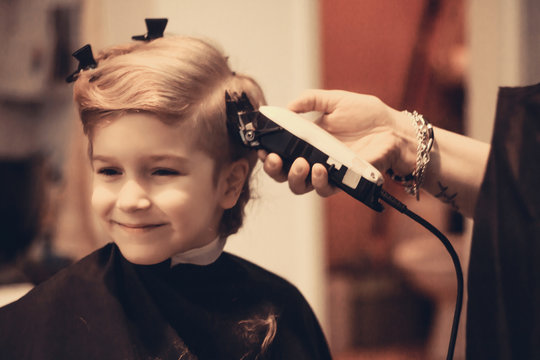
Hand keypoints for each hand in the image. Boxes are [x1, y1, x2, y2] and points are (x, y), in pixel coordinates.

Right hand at [259, 89, 415, 195]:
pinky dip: (318, 182)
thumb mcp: (335, 100)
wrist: (394, 129)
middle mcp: (313, 159)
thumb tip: (286, 107)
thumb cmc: (367, 115)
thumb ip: (310, 100)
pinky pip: (324, 190)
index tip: (261, 147)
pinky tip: (320, 168)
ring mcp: (327, 172)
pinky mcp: (342, 181)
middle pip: (283, 173)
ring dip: (293, 177)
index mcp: (307, 141)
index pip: (280, 152)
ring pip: (299, 186)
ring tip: (300, 163)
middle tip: (273, 158)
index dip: (267, 153)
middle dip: (273, 169)